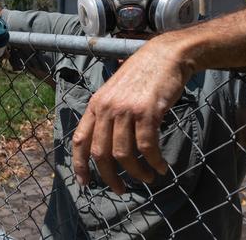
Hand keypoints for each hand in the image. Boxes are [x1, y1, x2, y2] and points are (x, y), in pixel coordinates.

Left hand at [71, 35, 194, 194]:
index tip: (84, 183)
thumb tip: (106, 145)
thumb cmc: (143, 75)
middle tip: (121, 189)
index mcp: (95, 105)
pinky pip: (147, 147)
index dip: (79, 165)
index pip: (80, 140)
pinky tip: (161, 167)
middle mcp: (106, 108)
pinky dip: (154, 162)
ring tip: (148, 178)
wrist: (165, 55)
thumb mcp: (115, 92)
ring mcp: (126, 110)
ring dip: (136, 172)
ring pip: (123, 154)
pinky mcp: (147, 112)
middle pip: (100, 153)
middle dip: (110, 177)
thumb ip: (108, 114)